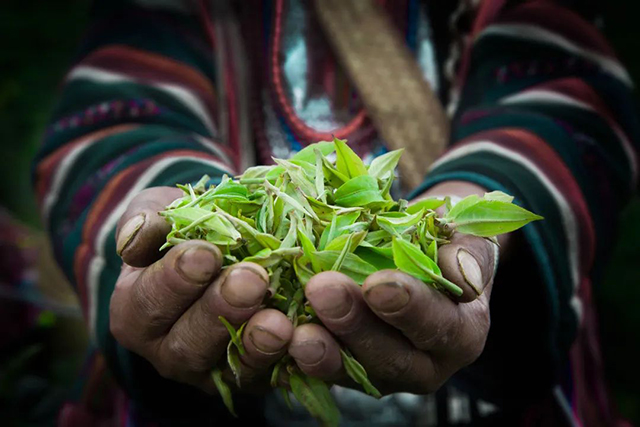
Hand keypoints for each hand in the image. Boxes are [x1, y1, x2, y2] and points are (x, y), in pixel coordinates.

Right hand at [110, 187, 293, 393]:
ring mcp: (213, 369)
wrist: (225, 246)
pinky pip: (272, 375)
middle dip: (221, 309)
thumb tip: (135, 236)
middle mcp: (169, 351)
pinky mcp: (254, 376)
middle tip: (252, 279)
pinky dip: (290, 359)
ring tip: (279, 320)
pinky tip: (305, 337)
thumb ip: (146, 219)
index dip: (175, 279)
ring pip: (232, 368)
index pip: (150, 302)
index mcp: (136, 313)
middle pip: (189, 343)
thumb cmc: (185, 229)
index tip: (206, 253)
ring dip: (257, 344)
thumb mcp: (161, 212)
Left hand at [287, 181, 498, 394]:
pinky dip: (301, 356)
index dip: (409, 307)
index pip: (438, 326)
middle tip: (322, 289)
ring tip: (296, 330)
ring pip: (354, 371)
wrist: (425, 257)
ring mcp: (385, 373)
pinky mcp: (351, 371)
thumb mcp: (467, 241)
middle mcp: (424, 364)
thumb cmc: (447, 245)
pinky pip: (326, 369)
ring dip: (323, 351)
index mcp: (461, 334)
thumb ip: (468, 258)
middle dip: (354, 325)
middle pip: (391, 356)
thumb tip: (463, 277)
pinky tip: (279, 337)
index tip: (378, 284)